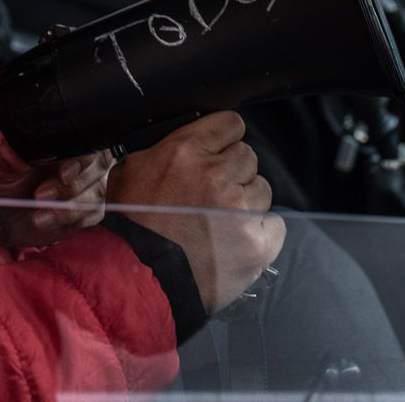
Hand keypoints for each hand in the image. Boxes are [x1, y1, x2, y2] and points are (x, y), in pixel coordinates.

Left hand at [0, 140, 112, 247]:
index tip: (62, 174)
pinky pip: (91, 215)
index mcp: (64, 143)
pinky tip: (47, 223)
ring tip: (38, 218)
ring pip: (97, 194)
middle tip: (41, 197)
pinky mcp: (85, 212)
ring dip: (69, 209)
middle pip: (98, 169)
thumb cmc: (1, 180)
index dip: (80, 159)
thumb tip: (12, 147)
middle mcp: (81, 162)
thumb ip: (7, 156)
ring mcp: (86, 187)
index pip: (86, 144)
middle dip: (72, 186)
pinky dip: (70, 221)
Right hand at [109, 112, 285, 312]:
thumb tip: (187, 144)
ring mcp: (240, 210)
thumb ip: (163, 149)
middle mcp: (217, 175)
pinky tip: (237, 240)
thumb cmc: (129, 226)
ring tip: (221, 222)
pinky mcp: (256, 244)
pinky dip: (260, 232)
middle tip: (213, 194)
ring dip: (246, 202)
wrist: (136, 282)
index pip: (231, 123)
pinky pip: (275, 225)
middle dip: (233, 172)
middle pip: (248, 156)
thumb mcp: (130, 170)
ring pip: (262, 190)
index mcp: (186, 151)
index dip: (224, 138)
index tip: (219, 151)